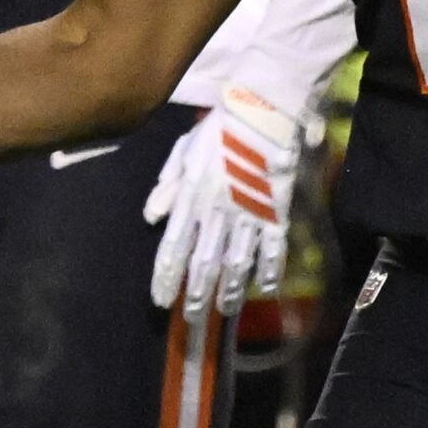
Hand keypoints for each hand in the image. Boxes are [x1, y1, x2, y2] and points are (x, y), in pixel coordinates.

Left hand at [144, 87, 306, 320]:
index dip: (165, 276)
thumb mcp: (185, 151)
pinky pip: (274, 246)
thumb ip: (169, 185)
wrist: (263, 108)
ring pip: (236, 262)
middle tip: (191, 319)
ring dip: (229, 290)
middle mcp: (218, 211)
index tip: (159, 300)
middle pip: (203, 262)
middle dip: (195, 293)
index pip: (173, 246)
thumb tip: (150, 217)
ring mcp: (249, 213)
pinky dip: (269, 269)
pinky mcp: (277, 210)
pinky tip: (264, 288)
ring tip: (223, 311)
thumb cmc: (221, 127)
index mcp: (193, 197)